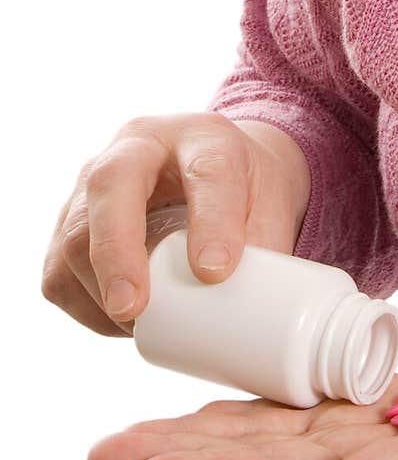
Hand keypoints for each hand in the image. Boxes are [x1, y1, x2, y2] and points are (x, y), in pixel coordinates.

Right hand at [42, 113, 310, 334]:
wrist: (215, 171)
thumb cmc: (246, 189)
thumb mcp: (273, 204)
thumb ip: (268, 248)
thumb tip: (254, 312)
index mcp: (202, 136)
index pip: (208, 170)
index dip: (211, 221)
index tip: (215, 272)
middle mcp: (139, 147)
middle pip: (112, 183)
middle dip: (117, 250)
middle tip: (133, 306)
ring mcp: (95, 181)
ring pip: (75, 233)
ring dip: (101, 290)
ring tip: (140, 323)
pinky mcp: (71, 223)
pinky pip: (61, 272)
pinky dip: (87, 307)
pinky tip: (120, 321)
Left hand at [87, 363, 397, 459]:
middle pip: (244, 455)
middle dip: (174, 453)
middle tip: (101, 452)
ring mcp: (357, 434)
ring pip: (262, 430)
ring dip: (198, 431)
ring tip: (135, 434)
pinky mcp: (373, 405)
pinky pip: (300, 403)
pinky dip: (252, 402)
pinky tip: (219, 402)